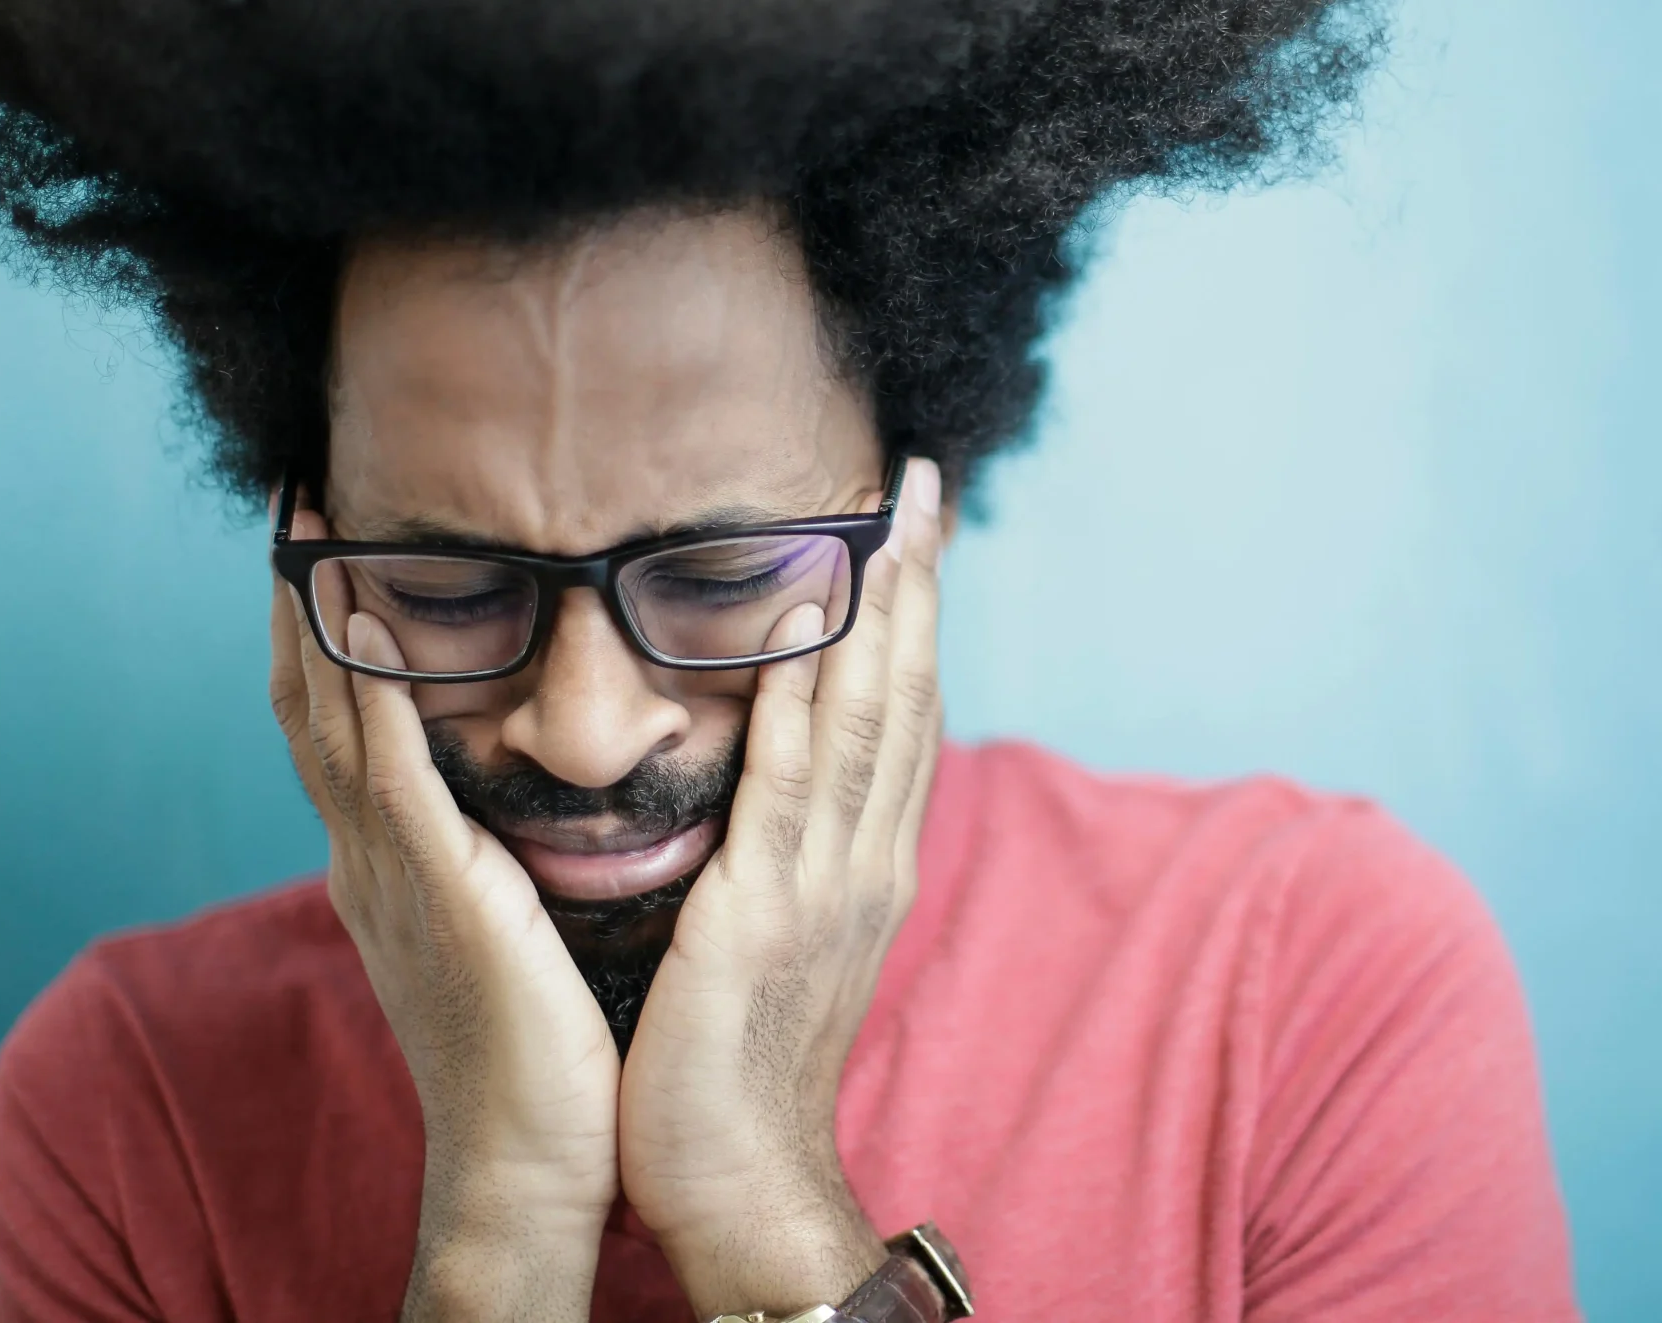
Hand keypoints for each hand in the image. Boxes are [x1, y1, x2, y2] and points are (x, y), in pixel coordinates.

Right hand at [269, 520, 621, 1322]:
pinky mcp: (433, 887)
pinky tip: (363, 615)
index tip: (324, 540)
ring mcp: (388, 871)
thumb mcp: (513, 924)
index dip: (323, 629)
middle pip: (309, 700)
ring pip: (331, 715)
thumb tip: (529, 791)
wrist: (535, 1156)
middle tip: (292, 495)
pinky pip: (385, 766)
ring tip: (308, 518)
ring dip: (317, 613)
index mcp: (392, 863)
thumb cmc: (547, 1047)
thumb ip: (503, 852)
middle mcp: (370, 856)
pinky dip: (364, 684)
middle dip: (297, 597)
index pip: (340, 720)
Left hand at [617, 457, 947, 1317]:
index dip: (918, 622)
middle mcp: (868, 860)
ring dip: (883, 612)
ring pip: (868, 720)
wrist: (736, 1176)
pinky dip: (807, 692)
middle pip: (907, 697)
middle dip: (920, 588)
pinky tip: (808, 620)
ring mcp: (827, 881)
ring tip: (892, 520)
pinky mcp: (766, 904)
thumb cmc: (734, 1065)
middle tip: (928, 485)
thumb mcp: (778, 940)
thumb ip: (788, 857)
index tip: (920, 535)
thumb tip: (780, 790)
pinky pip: (792, 777)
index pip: (905, 718)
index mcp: (869, 866)